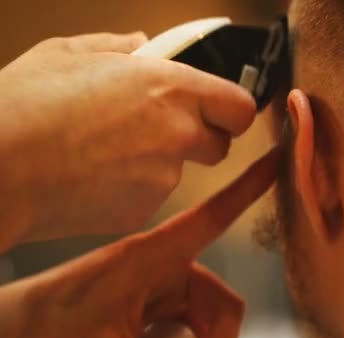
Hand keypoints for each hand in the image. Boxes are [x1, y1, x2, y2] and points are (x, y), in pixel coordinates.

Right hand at [0, 32, 256, 248]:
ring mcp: (163, 177)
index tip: (224, 111)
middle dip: (201, 137)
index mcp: (171, 88)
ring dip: (160, 162)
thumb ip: (119, 46)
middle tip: (163, 129)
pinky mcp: (142, 210)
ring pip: (181, 172)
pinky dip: (133, 188)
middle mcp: (178, 134)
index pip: (241, 107)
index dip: (234, 110)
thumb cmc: (26, 104)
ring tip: (109, 150)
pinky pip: (150, 196)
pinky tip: (96, 176)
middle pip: (221, 145)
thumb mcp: (68, 53)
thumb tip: (142, 43)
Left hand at [0, 147, 278, 337]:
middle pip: (215, 295)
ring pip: (201, 314)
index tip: (275, 158)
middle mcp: (158, 269)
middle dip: (216, 331)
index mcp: (151, 257)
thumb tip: (220, 337)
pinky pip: (182, 323)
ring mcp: (151, 290)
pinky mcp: (144, 308)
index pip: (212, 215)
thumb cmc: (48, 327)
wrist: (17, 335)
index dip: (248, 187)